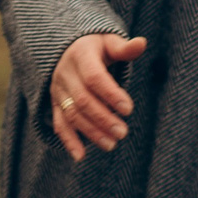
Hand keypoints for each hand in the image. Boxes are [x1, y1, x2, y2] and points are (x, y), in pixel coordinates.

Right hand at [50, 33, 145, 160]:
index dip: (111, 94)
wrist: (68, 49)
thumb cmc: (97, 46)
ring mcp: (58, 91)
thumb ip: (124, 47)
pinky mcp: (55, 104)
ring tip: (111, 144)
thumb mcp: (110, 41)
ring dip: (90, 132)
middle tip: (123, 133)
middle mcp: (65, 76)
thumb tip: (141, 43)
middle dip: (103, 118)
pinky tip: (80, 156)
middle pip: (83, 101)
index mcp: (80, 57)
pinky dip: (68, 140)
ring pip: (71, 115)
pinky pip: (59, 124)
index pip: (95, 78)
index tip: (129, 109)